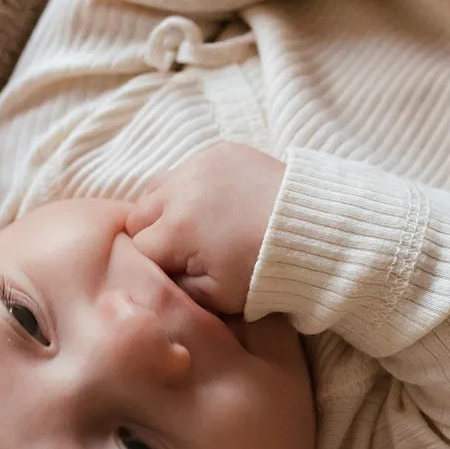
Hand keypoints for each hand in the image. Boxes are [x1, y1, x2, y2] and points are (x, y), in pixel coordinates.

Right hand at [125, 143, 285, 312]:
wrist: (313, 231)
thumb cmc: (264, 271)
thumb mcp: (215, 297)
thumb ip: (173, 288)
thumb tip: (150, 279)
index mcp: (176, 229)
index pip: (136, 250)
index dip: (152, 265)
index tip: (173, 271)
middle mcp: (180, 190)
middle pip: (138, 215)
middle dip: (152, 234)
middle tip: (182, 250)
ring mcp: (199, 164)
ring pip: (157, 187)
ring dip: (166, 207)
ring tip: (195, 226)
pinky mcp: (218, 151)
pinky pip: (186, 168)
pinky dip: (191, 186)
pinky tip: (214, 204)